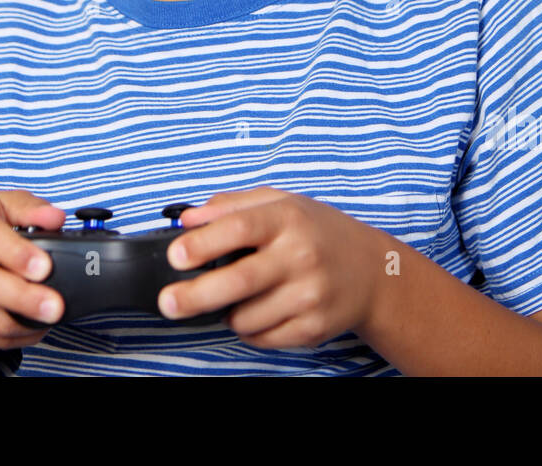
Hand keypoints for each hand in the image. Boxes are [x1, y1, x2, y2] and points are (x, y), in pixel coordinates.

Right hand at [0, 190, 67, 349]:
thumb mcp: (2, 205)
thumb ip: (31, 208)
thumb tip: (56, 217)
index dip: (16, 253)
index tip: (44, 267)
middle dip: (23, 298)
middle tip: (55, 307)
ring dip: (22, 323)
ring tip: (51, 317)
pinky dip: (13, 337)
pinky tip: (33, 327)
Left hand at [157, 187, 388, 349]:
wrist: (373, 273)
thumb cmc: (317, 232)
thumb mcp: (281, 203)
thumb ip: (232, 206)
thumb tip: (186, 220)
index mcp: (288, 218)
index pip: (240, 228)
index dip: (204, 243)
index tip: (175, 256)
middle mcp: (301, 256)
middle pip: (239, 280)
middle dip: (196, 294)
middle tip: (168, 302)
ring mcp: (310, 295)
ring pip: (246, 316)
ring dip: (227, 312)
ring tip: (237, 296)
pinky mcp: (314, 327)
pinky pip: (263, 337)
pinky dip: (249, 329)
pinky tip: (261, 310)